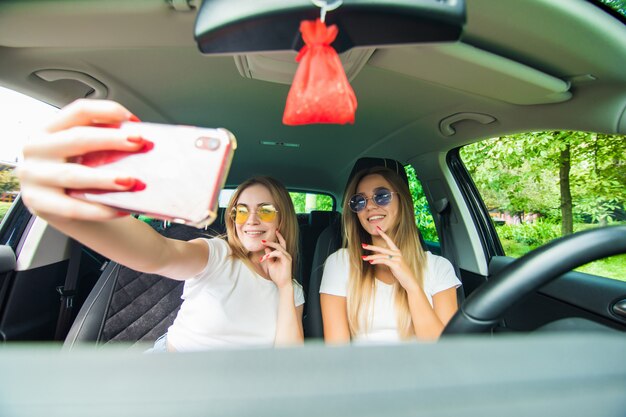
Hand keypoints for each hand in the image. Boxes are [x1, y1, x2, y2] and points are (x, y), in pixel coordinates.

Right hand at [17, 99, 144, 221]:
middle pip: (77, 138)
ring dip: (105, 178)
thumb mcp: (84, 154)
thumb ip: (103, 144)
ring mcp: (34, 177)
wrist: (63, 211)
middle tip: (139, 144)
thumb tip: (138, 141)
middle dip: (112, 140)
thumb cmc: (78, 175)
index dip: (108, 112)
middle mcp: (37, 149)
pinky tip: (120, 209)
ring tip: (130, 181)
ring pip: (73, 175)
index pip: (79, 111)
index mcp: (49, 129)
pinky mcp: (39, 204)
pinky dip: (100, 209)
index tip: (134, 121)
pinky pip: (73, 208)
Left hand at [260, 230, 292, 289]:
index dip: (279, 237)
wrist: (282, 284)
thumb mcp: (270, 264)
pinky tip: (265, 257)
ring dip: (269, 246)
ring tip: (262, 246)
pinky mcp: (287, 260)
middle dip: (271, 241)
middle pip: (280, 244)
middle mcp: (286, 255)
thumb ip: (269, 256)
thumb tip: (266, 248)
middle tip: (263, 240)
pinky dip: (271, 254)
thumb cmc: (277, 275)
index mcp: (283, 255)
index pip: (281, 244)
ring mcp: (287, 257)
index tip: (275, 231)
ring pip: (279, 247)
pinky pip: (278, 253)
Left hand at [361, 227, 420, 292]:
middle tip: (363, 245)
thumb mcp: (394, 263)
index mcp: (397, 251)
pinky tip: (371, 262)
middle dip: (371, 247)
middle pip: (382, 248)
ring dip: (371, 257)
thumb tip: (377, 258)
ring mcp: (397, 258)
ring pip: (381, 255)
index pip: (389, 240)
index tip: (377, 228)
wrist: (409, 280)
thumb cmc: (401, 272)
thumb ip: (388, 258)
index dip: (383, 234)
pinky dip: (376, 261)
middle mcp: (397, 253)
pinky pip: (384, 261)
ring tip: (364, 257)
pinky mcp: (396, 264)